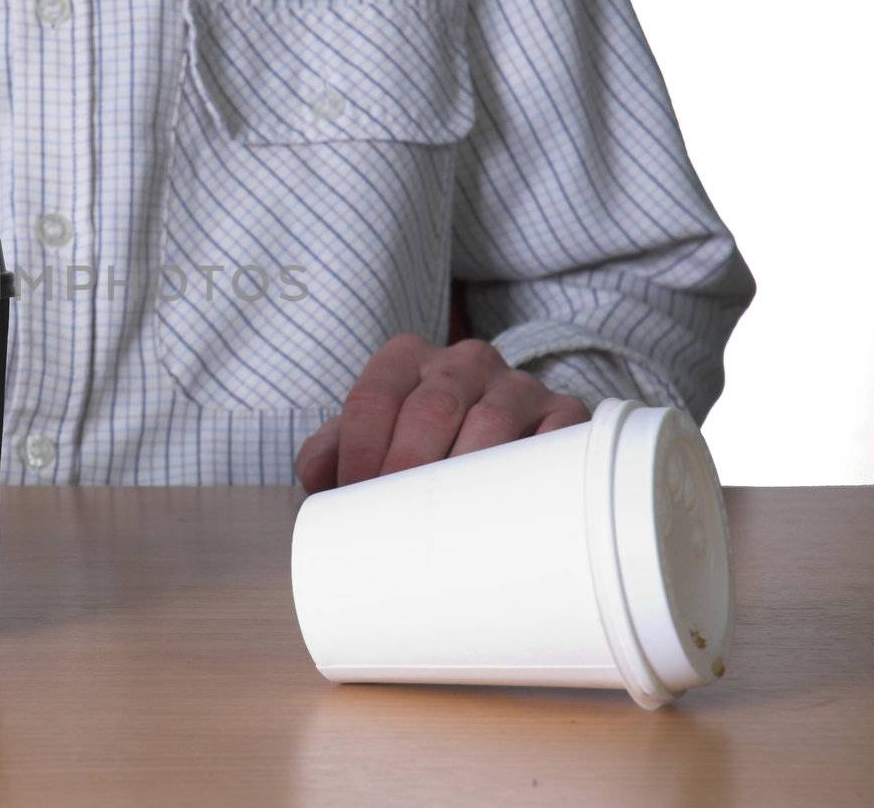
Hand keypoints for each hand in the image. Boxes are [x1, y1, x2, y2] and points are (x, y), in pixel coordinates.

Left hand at [294, 335, 588, 492]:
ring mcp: (517, 383)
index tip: (352, 497)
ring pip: (491, 421)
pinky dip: (531, 472)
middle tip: (395, 519)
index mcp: (407, 357)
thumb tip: (317, 481)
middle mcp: (463, 360)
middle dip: (407, 466)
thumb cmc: (417, 441)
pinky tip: (510, 505)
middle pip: (431, 408)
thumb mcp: (368, 436)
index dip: (358, 451)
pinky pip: (553, 436)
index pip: (374, 395)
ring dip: (465, 475)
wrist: (502, 431)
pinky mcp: (564, 412)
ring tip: (445, 523)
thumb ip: (331, 451)